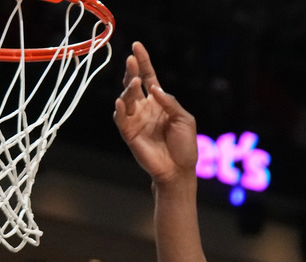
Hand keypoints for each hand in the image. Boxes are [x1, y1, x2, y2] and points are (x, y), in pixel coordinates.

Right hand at [113, 42, 198, 182]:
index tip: (137, 46)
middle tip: (131, 60)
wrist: (179, 170)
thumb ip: (169, 102)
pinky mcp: (129, 133)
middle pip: (134, 84)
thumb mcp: (184, 119)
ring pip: (127, 98)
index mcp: (159, 102)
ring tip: (134, 81)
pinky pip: (121, 118)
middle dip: (132, 71)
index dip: (144, 62)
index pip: (149, 77)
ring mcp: (136, 120)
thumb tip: (153, 88)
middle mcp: (145, 108)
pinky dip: (120, 109)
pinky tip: (121, 100)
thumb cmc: (184, 145)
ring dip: (129, 89)